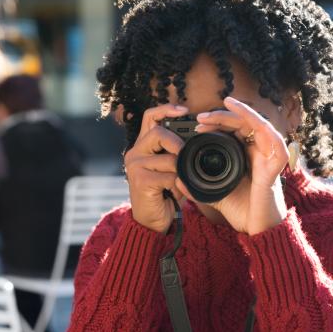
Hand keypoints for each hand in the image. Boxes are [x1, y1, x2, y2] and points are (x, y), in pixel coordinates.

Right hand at [125, 104, 187, 232]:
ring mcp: (135, 166)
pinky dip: (178, 185)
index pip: (150, 117)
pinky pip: (169, 176)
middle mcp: (134, 153)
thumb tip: (197, 138)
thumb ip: (178, 153)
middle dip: (178, 144)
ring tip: (179, 183)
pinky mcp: (140, 180)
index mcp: (143, 146)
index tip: (184, 110)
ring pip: (168, 157)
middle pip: (159, 133)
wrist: (151, 222)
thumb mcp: (172, 169)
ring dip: (180, 172)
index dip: (166, 109)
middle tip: (187, 157)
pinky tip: (174, 193)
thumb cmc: (165, 194)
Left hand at [182, 96, 288, 234]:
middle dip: (222, 116)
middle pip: (243, 123)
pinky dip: (262, 125)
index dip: (215, 124)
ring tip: (221, 108)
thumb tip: (177, 180)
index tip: (196, 127)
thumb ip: (197, 187)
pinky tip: (249, 118)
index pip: (233, 130)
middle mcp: (258, 152)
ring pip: (258, 123)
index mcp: (245, 155)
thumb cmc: (242, 211)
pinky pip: (274, 138)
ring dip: (240, 113)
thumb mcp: (214, 194)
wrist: (256, 229)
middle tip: (200, 117)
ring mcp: (269, 156)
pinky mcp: (276, 164)